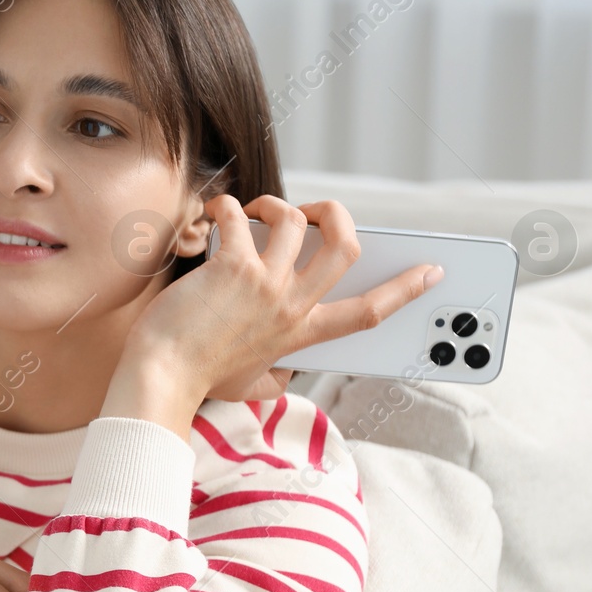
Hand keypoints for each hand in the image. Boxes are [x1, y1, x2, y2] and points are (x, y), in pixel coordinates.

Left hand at [118, 195, 441, 409]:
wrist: (160, 378)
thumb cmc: (197, 380)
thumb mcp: (251, 388)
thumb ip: (276, 379)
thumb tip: (286, 375)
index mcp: (302, 334)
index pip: (370, 313)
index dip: (407, 289)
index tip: (432, 270)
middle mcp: (291, 306)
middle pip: (345, 247)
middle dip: (337, 215)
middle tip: (313, 213)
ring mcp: (264, 285)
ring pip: (294, 220)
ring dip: (273, 204)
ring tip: (250, 213)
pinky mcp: (231, 268)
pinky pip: (236, 216)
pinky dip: (223, 206)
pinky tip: (211, 215)